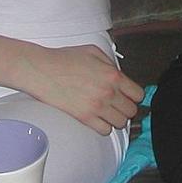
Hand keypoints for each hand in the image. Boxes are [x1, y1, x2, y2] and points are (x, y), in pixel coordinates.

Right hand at [20, 44, 143, 134]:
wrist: (43, 70)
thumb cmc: (63, 59)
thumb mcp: (93, 52)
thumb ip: (110, 64)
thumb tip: (118, 74)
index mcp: (112, 75)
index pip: (138, 94)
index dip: (134, 96)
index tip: (129, 96)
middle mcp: (108, 92)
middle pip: (131, 111)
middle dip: (125, 108)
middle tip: (117, 105)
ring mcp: (97, 106)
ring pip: (120, 123)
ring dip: (115, 119)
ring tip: (108, 113)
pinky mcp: (85, 117)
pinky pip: (105, 130)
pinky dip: (103, 126)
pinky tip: (98, 118)